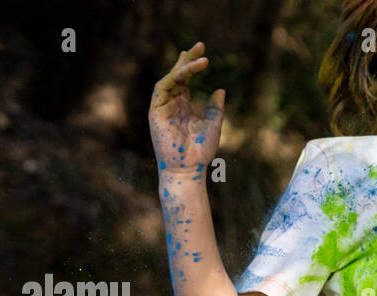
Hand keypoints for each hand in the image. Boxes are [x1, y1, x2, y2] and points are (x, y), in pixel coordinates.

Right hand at [149, 41, 225, 180]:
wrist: (188, 168)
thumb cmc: (200, 152)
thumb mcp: (213, 126)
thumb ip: (215, 108)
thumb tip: (220, 89)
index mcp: (183, 106)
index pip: (185, 80)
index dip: (192, 66)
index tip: (203, 53)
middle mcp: (171, 104)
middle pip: (176, 75)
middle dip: (187, 59)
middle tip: (200, 45)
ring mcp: (162, 107)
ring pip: (170, 79)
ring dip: (183, 67)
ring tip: (199, 58)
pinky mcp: (155, 111)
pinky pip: (163, 88)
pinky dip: (174, 77)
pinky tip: (187, 71)